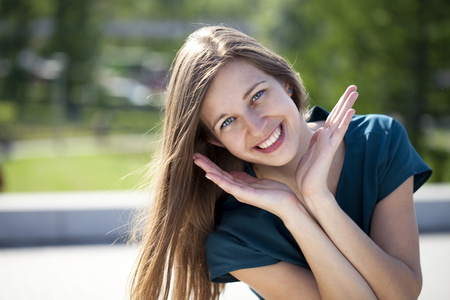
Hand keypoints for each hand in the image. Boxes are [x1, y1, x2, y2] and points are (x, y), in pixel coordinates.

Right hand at [193, 153, 300, 218]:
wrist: (286, 203)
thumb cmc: (274, 193)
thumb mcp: (256, 182)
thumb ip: (244, 177)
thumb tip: (232, 172)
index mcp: (239, 185)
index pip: (222, 173)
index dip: (211, 165)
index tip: (201, 156)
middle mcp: (237, 190)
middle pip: (218, 175)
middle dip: (206, 165)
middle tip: (194, 156)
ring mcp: (240, 193)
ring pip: (221, 179)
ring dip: (209, 170)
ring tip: (198, 161)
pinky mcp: (246, 195)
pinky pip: (230, 186)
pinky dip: (219, 180)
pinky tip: (210, 175)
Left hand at [296, 85, 357, 203]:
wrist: (309, 188)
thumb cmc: (308, 174)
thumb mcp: (309, 153)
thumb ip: (315, 142)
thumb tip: (320, 132)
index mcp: (323, 138)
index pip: (332, 118)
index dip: (339, 106)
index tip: (346, 93)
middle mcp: (328, 138)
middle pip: (339, 115)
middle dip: (346, 101)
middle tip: (354, 87)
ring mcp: (330, 143)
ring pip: (340, 121)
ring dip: (347, 106)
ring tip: (354, 93)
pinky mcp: (329, 149)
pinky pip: (338, 133)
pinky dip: (344, 122)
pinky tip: (350, 111)